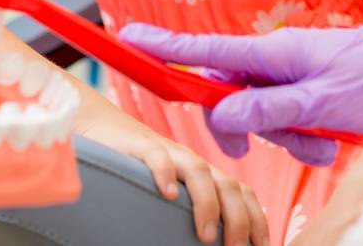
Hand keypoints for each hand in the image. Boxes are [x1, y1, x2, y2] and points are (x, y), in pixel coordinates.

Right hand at [76, 114, 267, 245]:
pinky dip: (165, 174)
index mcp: (206, 176)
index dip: (257, 219)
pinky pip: (157, 156)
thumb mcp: (174, 193)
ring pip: (199, 172)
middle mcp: (193, 163)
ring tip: (206, 235)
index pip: (242, 194)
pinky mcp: (140, 147)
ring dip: (206, 204)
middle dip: (238, 219)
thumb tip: (211, 243)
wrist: (105, 128)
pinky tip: (168, 195)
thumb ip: (192, 212)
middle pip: (228, 185)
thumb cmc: (141, 170)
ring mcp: (169, 153)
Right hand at [119, 25, 362, 165]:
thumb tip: (220, 111)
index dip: (167, 48)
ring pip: (259, 116)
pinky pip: (286, 122)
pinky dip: (303, 137)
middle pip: (230, 97)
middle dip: (248, 127)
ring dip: (286, 136)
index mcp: (275, 53)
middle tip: (279, 142)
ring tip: (325, 140)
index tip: (129, 38)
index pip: (208, 52)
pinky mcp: (308, 94)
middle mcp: (278, 62)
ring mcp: (293, 77)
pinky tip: (331, 140)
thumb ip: (270, 106)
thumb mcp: (323, 100)